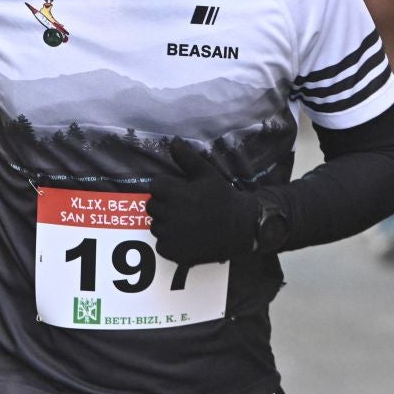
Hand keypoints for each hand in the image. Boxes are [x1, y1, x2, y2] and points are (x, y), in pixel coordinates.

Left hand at [145, 139, 259, 266]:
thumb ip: (187, 158)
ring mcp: (171, 235)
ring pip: (155, 226)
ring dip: (166, 224)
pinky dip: (170, 243)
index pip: (155, 185)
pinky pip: (161, 245)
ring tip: (187, 223)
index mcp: (175, 193)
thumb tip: (173, 140)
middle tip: (185, 208)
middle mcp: (170, 214)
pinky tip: (187, 238)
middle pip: (152, 206)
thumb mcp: (207, 174)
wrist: (242, 228)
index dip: (167, 187)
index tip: (181, 191)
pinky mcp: (173, 252)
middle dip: (165, 205)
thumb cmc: (223, 198)